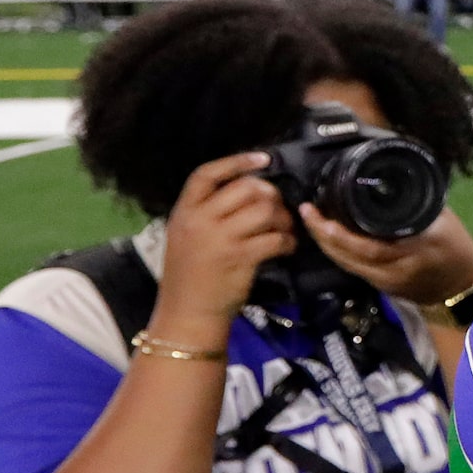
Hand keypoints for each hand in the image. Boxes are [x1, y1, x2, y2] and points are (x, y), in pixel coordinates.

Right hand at [152, 152, 294, 343]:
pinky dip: (288, 241)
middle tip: (279, 208)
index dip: (236, 162)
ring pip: (264, 211)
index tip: (263, 158)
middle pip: (245, 189)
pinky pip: (275, 239)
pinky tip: (287, 247)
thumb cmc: (189, 276)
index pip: (207, 174)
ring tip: (285, 229)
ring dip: (283, 218)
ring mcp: (220, 239)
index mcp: (184, 211)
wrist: (187, 313)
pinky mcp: (241, 258)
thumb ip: (206, 213)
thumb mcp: (185, 236)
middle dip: (270, 195)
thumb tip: (247, 192)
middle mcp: (200, 220)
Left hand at [298, 203, 472, 308]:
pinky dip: (337, 252)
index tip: (319, 210)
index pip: (368, 246)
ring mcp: (386, 281)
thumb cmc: (457, 250)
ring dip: (324, 243)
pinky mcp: (381, 286)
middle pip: (348, 256)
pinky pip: (351, 268)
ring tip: (311, 220)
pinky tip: (328, 238)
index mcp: (413, 250)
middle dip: (322, 234)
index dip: (338, 232)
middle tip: (306, 211)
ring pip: (345, 264)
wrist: (463, 289)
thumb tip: (389, 180)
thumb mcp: (442, 219)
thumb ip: (414, 204)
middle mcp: (395, 269)